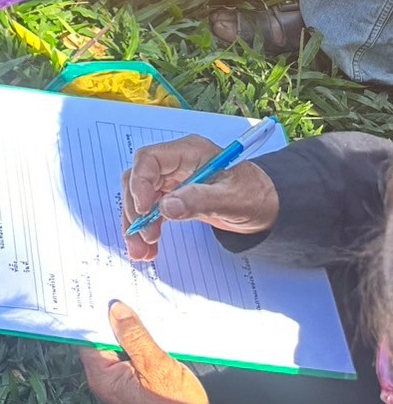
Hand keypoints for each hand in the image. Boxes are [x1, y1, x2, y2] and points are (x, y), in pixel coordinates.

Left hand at [79, 302, 235, 403]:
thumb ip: (136, 337)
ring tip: (136, 303)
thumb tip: (116, 309)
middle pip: (101, 339)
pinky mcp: (132, 385)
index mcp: (103, 377)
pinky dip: (137, 343)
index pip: (86, 336)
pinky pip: (130, 357)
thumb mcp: (159, 368)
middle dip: (111, 317)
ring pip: (117, 346)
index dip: (91, 312)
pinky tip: (149, 329)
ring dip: (128, 329)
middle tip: (119, 289)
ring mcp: (118, 384)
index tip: (96, 289)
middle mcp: (105, 381)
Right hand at [122, 134, 278, 260]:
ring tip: (140, 251)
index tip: (145, 210)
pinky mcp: (172, 198)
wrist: (268, 207)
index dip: (140, 182)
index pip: (150, 159)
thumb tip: (166, 207)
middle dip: (135, 210)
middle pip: (138, 180)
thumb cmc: (255, 195)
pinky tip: (148, 249)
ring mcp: (172, 181)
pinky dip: (146, 230)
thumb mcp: (233, 199)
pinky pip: (151, 212)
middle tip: (141, 237)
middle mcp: (175, 164)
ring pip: (140, 199)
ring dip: (136, 225)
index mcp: (189, 152)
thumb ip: (200, 201)